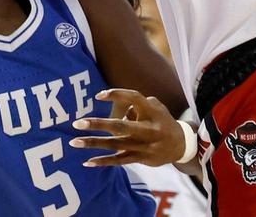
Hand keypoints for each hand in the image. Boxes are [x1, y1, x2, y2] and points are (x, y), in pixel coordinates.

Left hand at [68, 89, 187, 167]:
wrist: (181, 145)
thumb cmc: (162, 120)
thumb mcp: (155, 106)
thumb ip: (135, 106)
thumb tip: (116, 111)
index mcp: (152, 111)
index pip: (133, 98)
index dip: (116, 95)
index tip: (98, 96)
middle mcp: (148, 129)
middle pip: (120, 126)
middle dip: (98, 125)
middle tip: (78, 123)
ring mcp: (144, 146)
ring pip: (115, 145)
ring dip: (93, 144)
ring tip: (74, 141)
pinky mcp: (140, 159)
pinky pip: (119, 161)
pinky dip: (103, 161)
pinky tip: (87, 162)